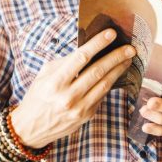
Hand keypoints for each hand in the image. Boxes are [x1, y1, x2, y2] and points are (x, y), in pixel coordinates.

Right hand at [10, 29, 135, 148]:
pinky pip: (102, 95)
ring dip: (118, 70)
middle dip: (116, 57)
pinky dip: (110, 83)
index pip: (80, 58)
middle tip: (130, 48)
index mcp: (55, 82)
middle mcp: (68, 96)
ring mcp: (79, 108)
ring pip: (105, 84)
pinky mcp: (86, 115)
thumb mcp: (44, 75)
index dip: (97, 44)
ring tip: (128, 59)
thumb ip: (64, 62)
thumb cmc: (38, 96)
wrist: (32, 127)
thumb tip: (86, 49)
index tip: (111, 34)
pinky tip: (116, 74)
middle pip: (97, 71)